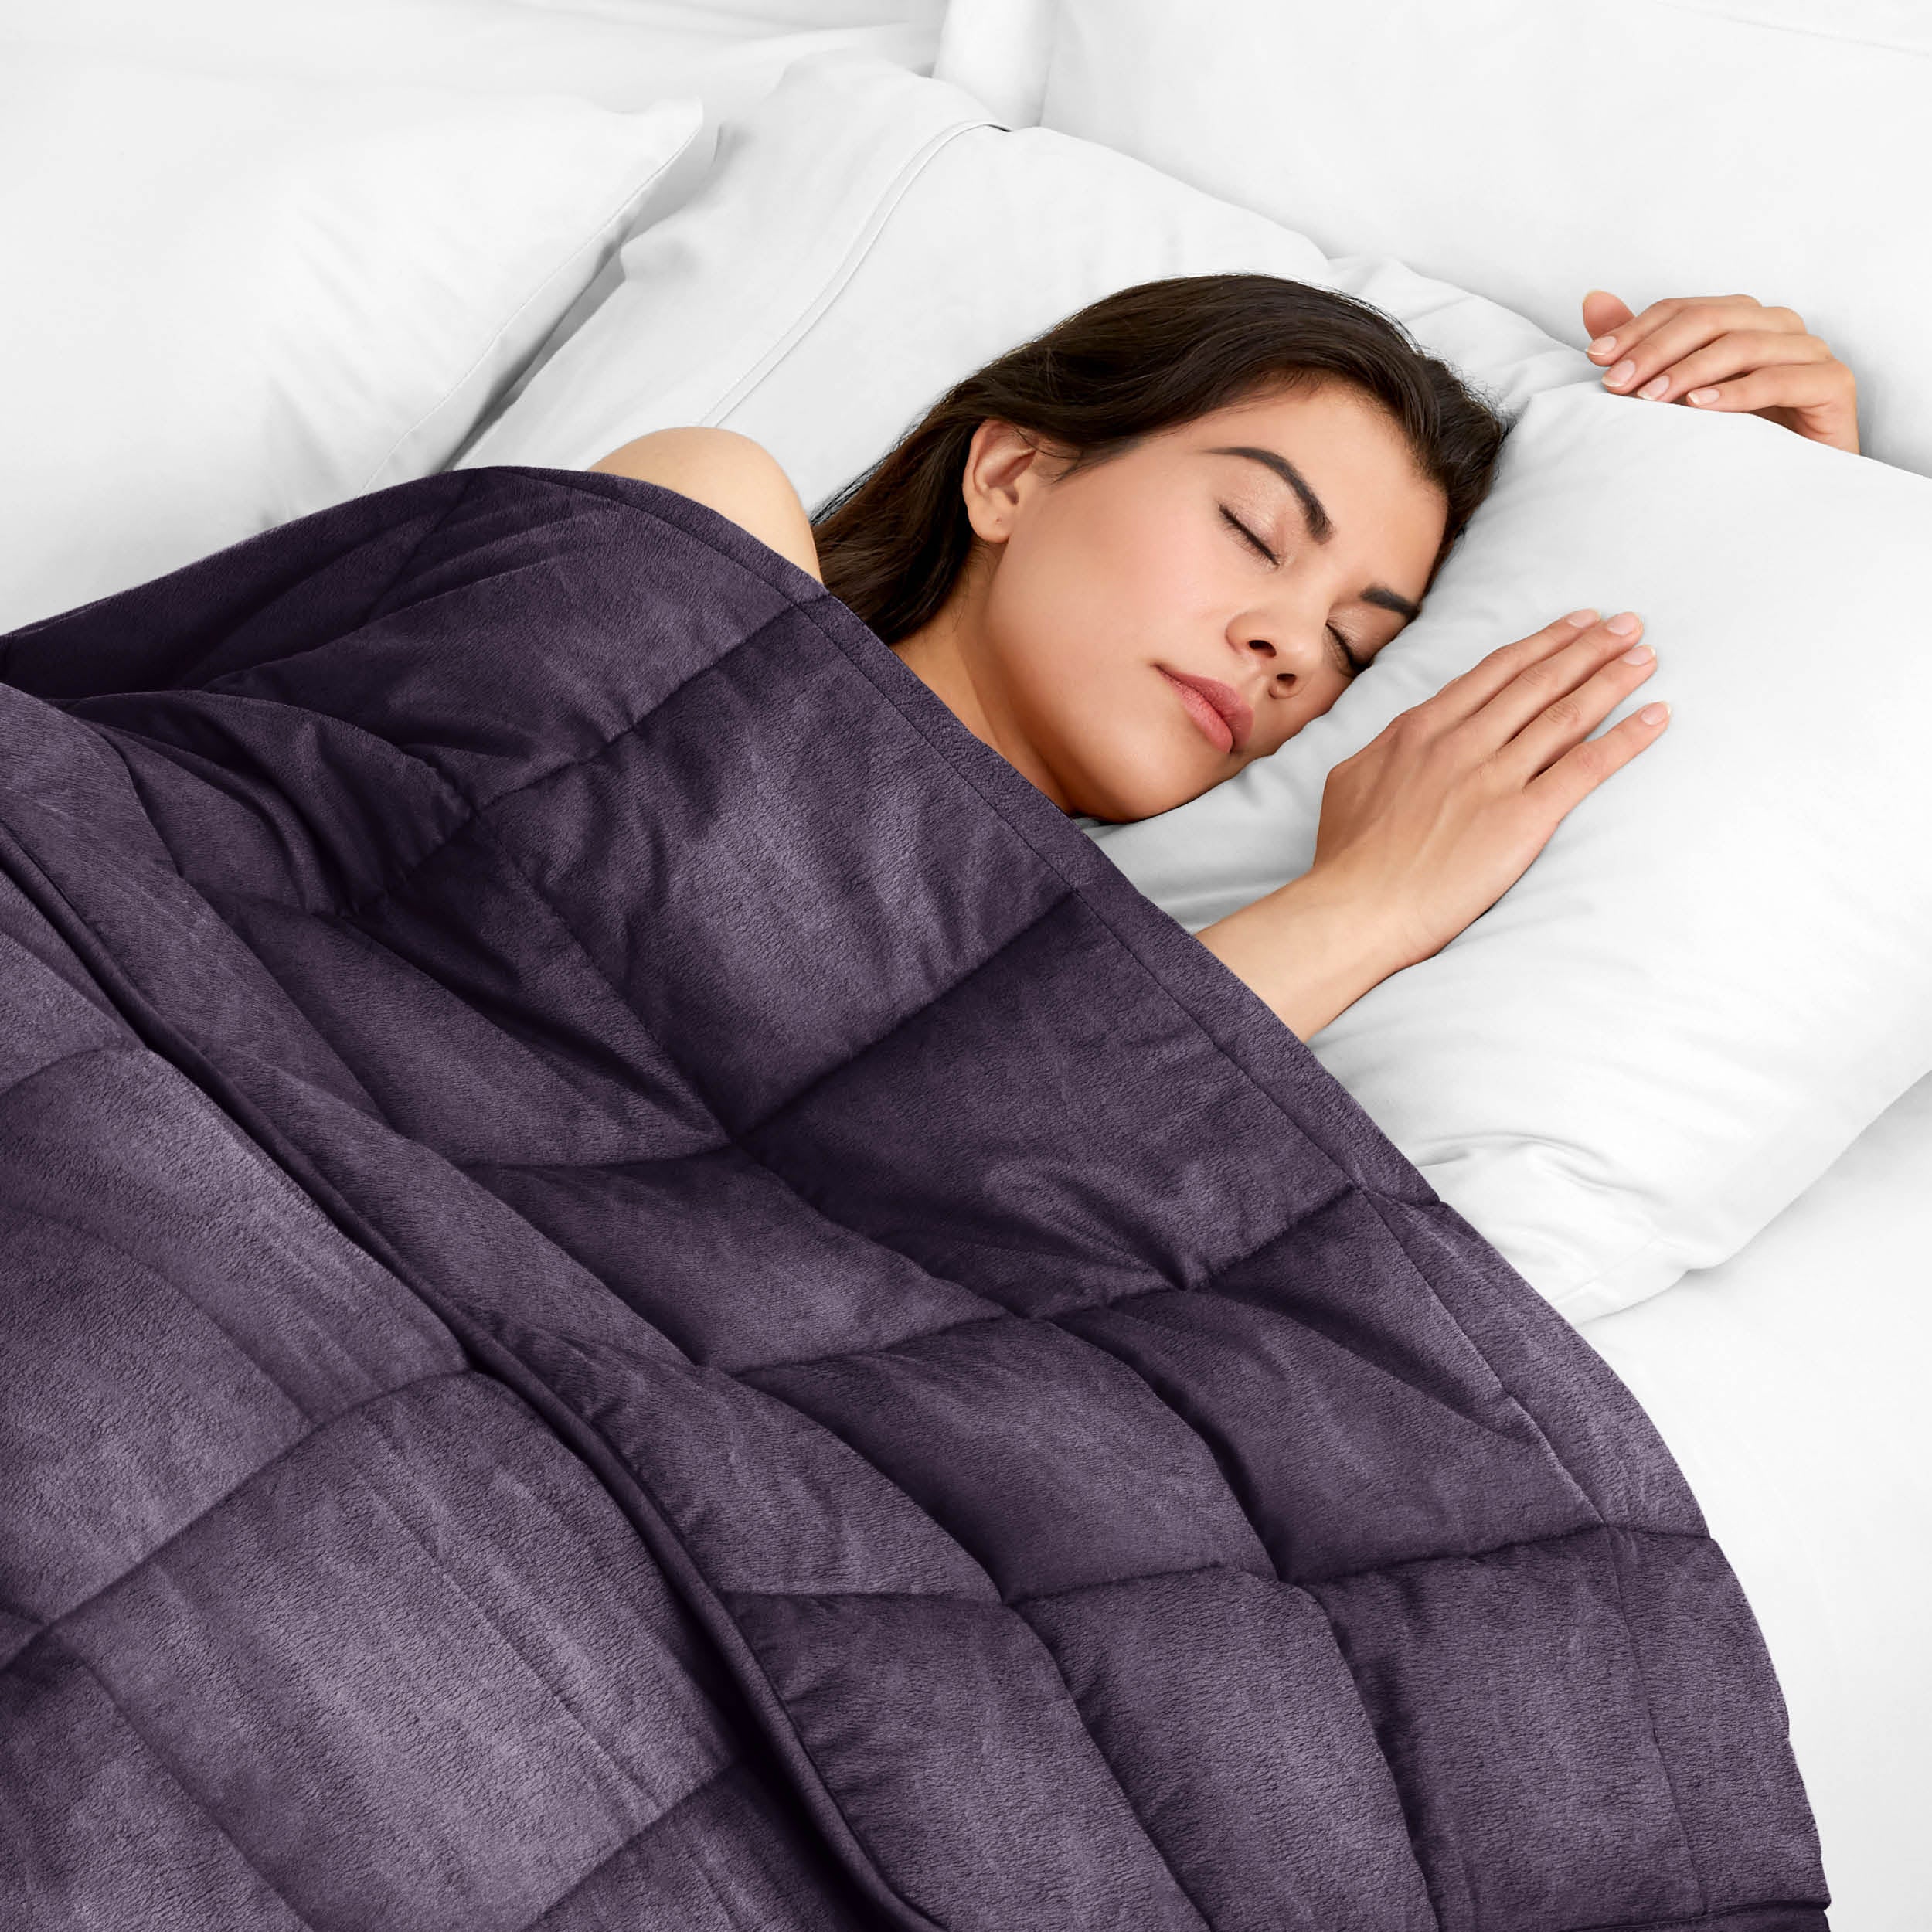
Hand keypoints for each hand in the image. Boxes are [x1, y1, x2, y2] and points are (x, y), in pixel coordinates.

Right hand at [1310, 608, 1667, 973]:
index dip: (1541, 644)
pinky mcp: (1522, 819)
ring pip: (1565, 715)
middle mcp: (1461, 743)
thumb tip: (1404, 735)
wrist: (1356, 908)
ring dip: (1611, 679)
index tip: (1575, 624)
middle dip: (1588, 647)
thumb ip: (1386, 749)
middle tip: (1628, 625)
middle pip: (1537, 683)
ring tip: (1645, 656)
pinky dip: (1626, 739)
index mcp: (1419, 730)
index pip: (1494, 673)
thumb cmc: (1346, 857)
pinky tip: (1656, 716)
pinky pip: (1585, 768)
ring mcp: (1493, 778)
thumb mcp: (1351, 780)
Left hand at [1581, 290, 1858, 453]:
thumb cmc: (1730, 439)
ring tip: (1649, 400)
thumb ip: (1640, 348)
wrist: (1784, 490)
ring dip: (1690, 371)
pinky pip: (1782, 379)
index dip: (1638, 330)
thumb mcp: (1676, 393)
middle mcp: (1779, 327)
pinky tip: (1699, 408)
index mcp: (1743, 320)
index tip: (1596, 359)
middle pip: (1712, 319)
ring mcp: (1810, 352)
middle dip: (1656, 350)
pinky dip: (1738, 392)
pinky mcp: (1833, 384)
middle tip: (1616, 385)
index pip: (1684, 309)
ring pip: (1744, 344)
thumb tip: (1592, 300)